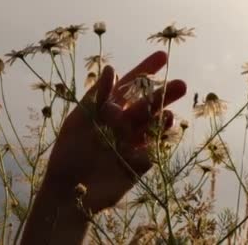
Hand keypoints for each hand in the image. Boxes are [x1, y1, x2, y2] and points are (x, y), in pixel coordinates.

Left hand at [42, 50, 186, 212]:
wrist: (66, 193)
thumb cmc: (68, 152)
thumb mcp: (80, 120)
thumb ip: (97, 97)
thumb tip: (112, 69)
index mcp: (107, 109)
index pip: (129, 85)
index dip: (145, 70)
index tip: (163, 56)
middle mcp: (122, 124)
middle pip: (147, 105)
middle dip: (163, 95)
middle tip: (182, 84)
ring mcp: (131, 143)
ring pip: (152, 127)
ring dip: (162, 118)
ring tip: (170, 113)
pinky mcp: (137, 166)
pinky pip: (152, 151)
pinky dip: (159, 142)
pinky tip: (162, 135)